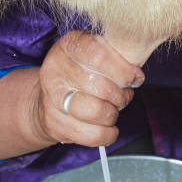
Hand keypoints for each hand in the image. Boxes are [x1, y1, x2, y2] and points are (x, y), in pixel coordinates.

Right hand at [0, 31, 144, 159]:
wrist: (45, 101)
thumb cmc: (78, 75)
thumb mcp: (92, 55)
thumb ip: (113, 57)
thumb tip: (135, 73)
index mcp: (67, 47)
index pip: (100, 56)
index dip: (124, 70)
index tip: (134, 78)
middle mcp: (55, 72)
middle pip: (102, 87)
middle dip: (121, 95)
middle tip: (124, 95)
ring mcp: (52, 100)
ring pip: (98, 112)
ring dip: (114, 113)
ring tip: (113, 109)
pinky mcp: (55, 124)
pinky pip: (94, 134)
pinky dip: (109, 133)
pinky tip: (108, 126)